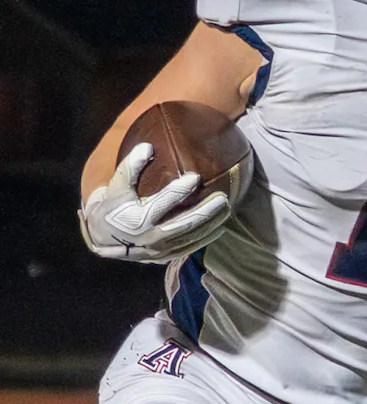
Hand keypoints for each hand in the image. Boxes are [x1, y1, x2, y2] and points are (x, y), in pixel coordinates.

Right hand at [78, 142, 230, 261]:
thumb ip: (130, 167)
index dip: (179, 191)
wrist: (103, 238)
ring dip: (211, 224)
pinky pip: (190, 248)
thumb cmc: (113, 207)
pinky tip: (221, 227)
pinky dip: (206, 238)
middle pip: (184, 224)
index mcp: (137, 218)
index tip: (194, 177)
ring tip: (227, 208)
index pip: (162, 203)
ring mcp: (160, 249)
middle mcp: (151, 236)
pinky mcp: (165, 256)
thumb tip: (147, 147)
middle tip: (223, 198)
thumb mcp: (116, 187)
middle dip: (205, 212)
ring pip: (191, 237)